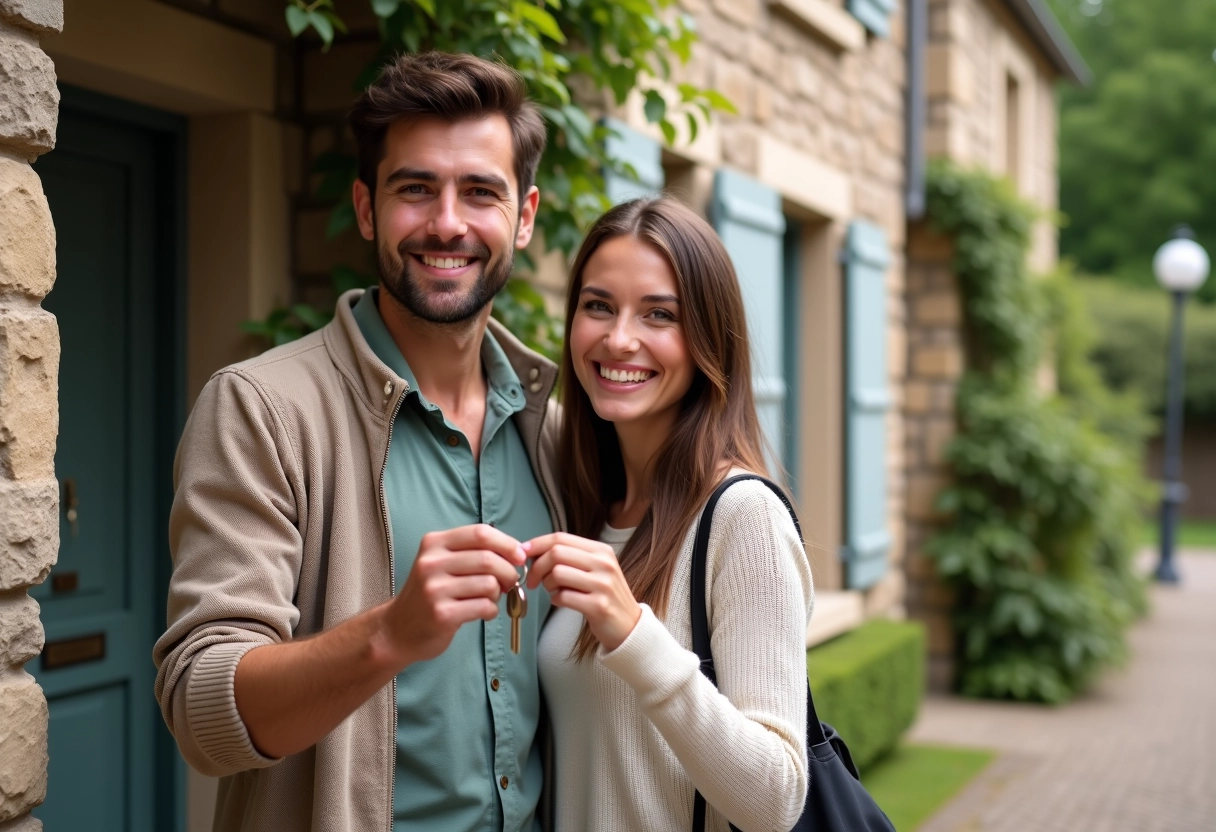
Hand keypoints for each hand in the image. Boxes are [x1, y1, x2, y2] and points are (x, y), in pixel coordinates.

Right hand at [380, 524, 525, 665]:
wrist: (398, 629)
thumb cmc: (430, 593)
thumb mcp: (442, 563)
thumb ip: (473, 552)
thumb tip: (518, 552)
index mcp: (434, 543)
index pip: (480, 533)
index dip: (507, 543)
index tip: (520, 556)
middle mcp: (431, 563)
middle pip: (488, 559)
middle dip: (508, 572)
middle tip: (509, 582)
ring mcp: (434, 589)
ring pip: (489, 584)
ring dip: (498, 594)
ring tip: (488, 599)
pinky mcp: (441, 614)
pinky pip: (484, 606)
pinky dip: (491, 611)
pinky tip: (482, 612)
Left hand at [524, 532, 641, 651]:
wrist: (629, 625)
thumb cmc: (604, 595)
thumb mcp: (594, 569)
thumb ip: (570, 557)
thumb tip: (532, 551)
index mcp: (601, 550)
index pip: (561, 538)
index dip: (537, 544)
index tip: (522, 553)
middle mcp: (604, 564)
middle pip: (556, 553)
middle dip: (536, 567)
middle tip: (532, 580)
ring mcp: (603, 584)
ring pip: (557, 574)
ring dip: (547, 584)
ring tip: (553, 591)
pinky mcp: (598, 606)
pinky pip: (563, 597)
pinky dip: (555, 599)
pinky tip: (561, 601)